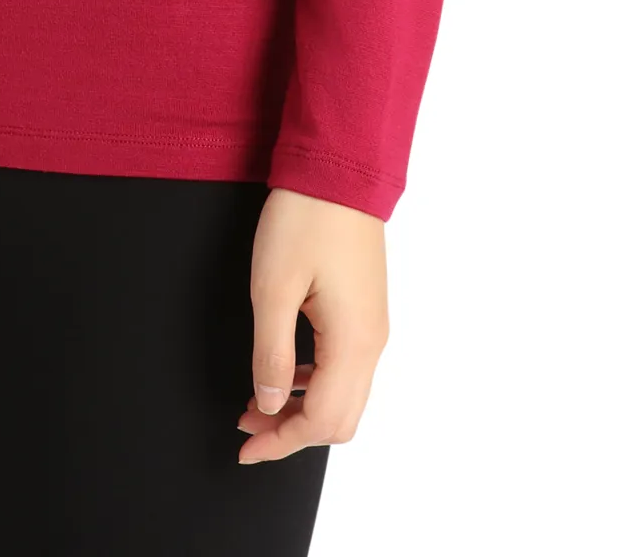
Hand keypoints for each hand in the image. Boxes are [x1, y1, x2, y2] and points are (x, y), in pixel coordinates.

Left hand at [238, 185, 388, 461]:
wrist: (338, 169)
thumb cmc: (305, 219)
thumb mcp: (273, 287)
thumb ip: (270, 353)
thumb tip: (268, 403)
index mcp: (353, 343)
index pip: (321, 421)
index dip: (281, 442)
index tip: (245, 448)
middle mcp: (372, 343)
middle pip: (339, 419)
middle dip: (292, 432)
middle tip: (247, 426)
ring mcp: (373, 326)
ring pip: (344, 396)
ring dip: (302, 408)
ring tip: (256, 401)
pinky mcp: (366, 310)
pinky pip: (345, 368)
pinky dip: (313, 383)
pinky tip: (283, 369)